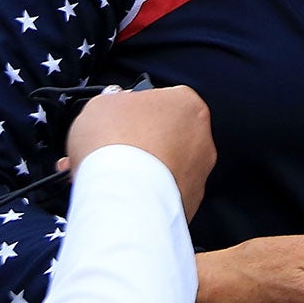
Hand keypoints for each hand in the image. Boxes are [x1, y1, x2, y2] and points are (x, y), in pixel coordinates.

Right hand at [67, 85, 215, 217]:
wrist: (121, 196)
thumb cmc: (115, 145)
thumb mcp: (102, 104)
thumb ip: (115, 102)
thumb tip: (112, 110)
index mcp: (187, 104)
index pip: (164, 99)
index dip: (137, 109)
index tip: (121, 118)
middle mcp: (201, 139)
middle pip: (169, 134)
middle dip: (144, 140)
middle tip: (116, 147)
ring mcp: (198, 174)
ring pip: (169, 166)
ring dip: (146, 167)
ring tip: (115, 173)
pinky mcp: (189, 204)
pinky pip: (166, 193)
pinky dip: (149, 192)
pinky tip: (125, 192)